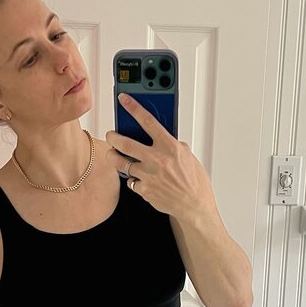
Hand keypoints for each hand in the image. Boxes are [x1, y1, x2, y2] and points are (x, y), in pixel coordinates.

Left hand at [105, 93, 215, 222]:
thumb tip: (162, 138)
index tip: (124, 99)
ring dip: (114, 157)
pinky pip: (131, 182)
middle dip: (113, 137)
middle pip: (125, 143)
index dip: (134, 108)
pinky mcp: (144, 190)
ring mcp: (149, 176)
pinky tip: (137, 178)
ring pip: (121, 163)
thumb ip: (173, 145)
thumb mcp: (187, 156)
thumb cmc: (194, 181)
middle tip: (111, 135)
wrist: (194, 206)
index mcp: (170, 147)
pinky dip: (132, 179)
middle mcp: (157, 160)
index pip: (148, 121)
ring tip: (113, 154)